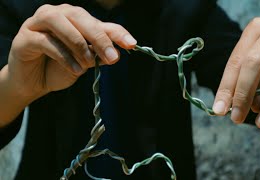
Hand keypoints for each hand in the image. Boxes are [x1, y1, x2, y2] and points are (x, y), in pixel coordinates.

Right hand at [7, 4, 136, 98]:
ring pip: (60, 23)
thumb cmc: (60, 67)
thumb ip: (98, 53)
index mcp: (74, 19)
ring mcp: (38, 24)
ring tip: (88, 63)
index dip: (117, 32)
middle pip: (80, 17)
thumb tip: (117, 52)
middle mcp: (57, 15)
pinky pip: (46, 42)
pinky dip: (64, 56)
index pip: (99, 22)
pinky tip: (76, 70)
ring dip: (78, 44)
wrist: (34, 82)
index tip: (132, 44)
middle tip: (112, 57)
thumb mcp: (84, 60)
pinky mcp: (25, 38)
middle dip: (99, 37)